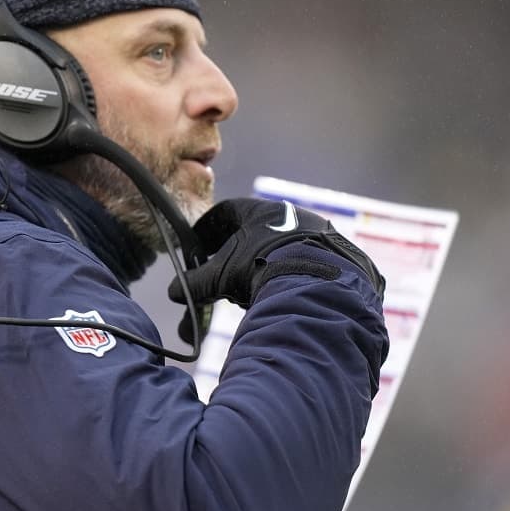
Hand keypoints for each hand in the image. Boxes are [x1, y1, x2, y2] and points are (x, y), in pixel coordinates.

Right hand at [168, 198, 384, 311]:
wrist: (321, 282)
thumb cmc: (264, 267)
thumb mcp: (222, 275)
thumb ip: (196, 282)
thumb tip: (174, 292)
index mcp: (262, 211)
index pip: (227, 212)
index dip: (208, 229)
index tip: (197, 246)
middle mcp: (291, 217)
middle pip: (253, 233)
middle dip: (233, 256)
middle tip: (221, 276)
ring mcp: (316, 236)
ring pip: (279, 251)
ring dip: (259, 270)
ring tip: (249, 293)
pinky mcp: (336, 259)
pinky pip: (304, 267)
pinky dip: (286, 281)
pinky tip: (279, 299)